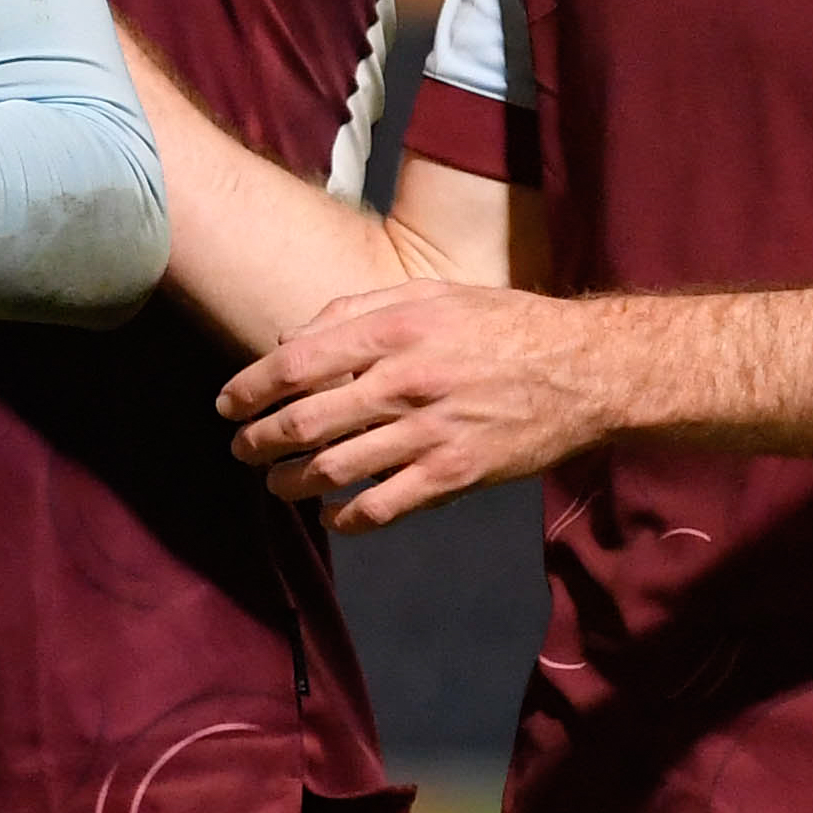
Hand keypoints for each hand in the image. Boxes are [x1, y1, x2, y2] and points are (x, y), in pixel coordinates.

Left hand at [215, 281, 618, 530]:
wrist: (586, 369)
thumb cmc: (503, 324)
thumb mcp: (429, 294)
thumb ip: (355, 308)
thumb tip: (289, 339)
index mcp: (393, 330)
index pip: (296, 363)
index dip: (250, 388)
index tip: (226, 404)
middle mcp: (404, 382)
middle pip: (304, 422)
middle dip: (258, 441)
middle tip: (239, 449)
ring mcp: (429, 433)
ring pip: (334, 469)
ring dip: (290, 482)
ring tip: (274, 485)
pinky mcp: (455, 475)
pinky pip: (382, 507)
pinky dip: (345, 517)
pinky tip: (330, 515)